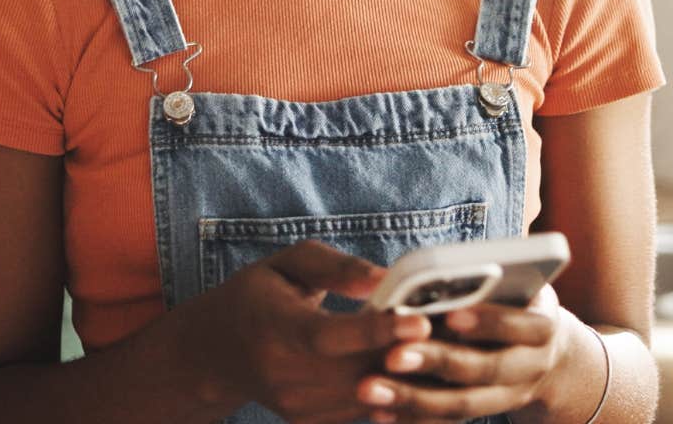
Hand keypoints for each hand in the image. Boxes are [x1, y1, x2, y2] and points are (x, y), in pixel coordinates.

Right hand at [173, 240, 435, 423]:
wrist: (217, 352)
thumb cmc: (259, 295)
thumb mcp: (288, 264)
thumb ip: (336, 267)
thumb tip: (385, 280)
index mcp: (276, 329)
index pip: (332, 336)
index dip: (378, 331)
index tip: (419, 320)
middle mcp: (285, 376)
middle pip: (360, 371)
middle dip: (411, 353)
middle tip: (456, 329)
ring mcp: (298, 407)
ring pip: (371, 396)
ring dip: (411, 373)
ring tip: (446, 344)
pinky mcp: (312, 423)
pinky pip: (367, 410)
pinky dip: (397, 390)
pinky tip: (417, 365)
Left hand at [355, 282, 576, 423]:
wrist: (548, 356)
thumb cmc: (518, 301)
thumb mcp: (517, 285)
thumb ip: (487, 282)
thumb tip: (436, 274)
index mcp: (542, 326)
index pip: (518, 324)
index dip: (486, 321)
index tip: (450, 314)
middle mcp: (531, 367)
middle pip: (485, 368)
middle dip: (437, 362)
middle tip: (392, 356)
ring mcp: (508, 397)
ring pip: (463, 404)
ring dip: (414, 399)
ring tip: (370, 389)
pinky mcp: (483, 412)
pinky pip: (447, 422)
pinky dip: (412, 419)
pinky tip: (378, 414)